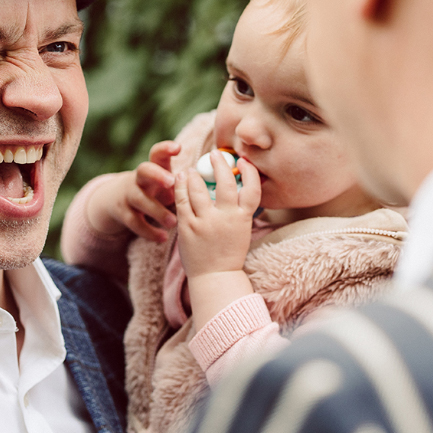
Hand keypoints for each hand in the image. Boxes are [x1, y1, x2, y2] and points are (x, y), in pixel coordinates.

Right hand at [86, 140, 180, 241]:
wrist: (119, 202)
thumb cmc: (156, 191)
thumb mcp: (167, 183)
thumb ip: (185, 182)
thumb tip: (219, 182)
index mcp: (154, 168)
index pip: (157, 153)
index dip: (166, 148)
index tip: (178, 147)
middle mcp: (139, 178)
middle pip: (144, 170)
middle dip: (157, 175)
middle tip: (172, 182)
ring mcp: (129, 195)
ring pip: (140, 199)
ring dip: (157, 210)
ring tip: (173, 222)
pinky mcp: (123, 213)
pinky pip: (134, 222)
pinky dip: (149, 231)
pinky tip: (162, 237)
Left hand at [175, 151, 261, 330]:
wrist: (215, 278)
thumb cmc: (229, 253)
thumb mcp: (242, 231)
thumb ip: (238, 210)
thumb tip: (234, 185)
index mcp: (243, 219)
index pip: (252, 189)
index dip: (250, 172)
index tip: (243, 161)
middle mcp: (226, 218)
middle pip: (225, 183)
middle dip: (219, 165)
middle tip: (214, 154)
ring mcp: (206, 223)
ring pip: (199, 188)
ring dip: (195, 175)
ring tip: (192, 169)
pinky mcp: (188, 227)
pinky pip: (182, 201)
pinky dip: (181, 187)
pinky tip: (180, 179)